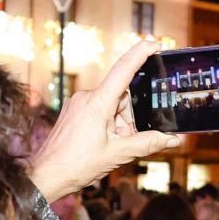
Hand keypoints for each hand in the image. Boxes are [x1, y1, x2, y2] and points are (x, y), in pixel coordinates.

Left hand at [27, 39, 182, 200]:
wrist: (46, 175)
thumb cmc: (76, 165)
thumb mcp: (117, 154)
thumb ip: (147, 143)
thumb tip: (172, 138)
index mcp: (97, 103)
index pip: (123, 70)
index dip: (141, 53)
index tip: (155, 44)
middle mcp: (86, 98)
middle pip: (122, 96)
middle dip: (130, 117)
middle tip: (126, 140)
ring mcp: (78, 104)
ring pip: (111, 106)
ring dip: (119, 123)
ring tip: (111, 146)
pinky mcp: (73, 112)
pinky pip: (98, 110)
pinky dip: (108, 124)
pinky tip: (103, 143)